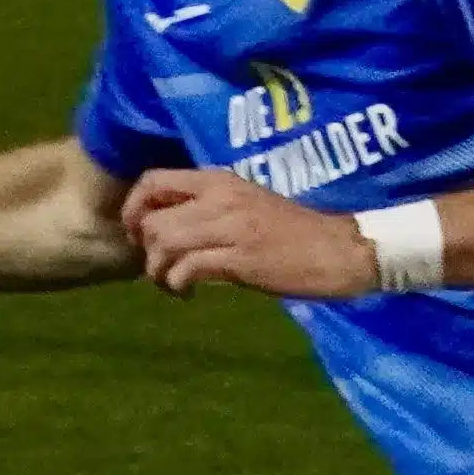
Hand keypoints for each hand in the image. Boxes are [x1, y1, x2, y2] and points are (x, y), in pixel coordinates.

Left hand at [124, 167, 375, 301]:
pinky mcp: (241, 259)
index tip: (139, 236)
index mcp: (220, 180)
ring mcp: (231, 227)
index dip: (134, 209)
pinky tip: (188, 294)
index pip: (153, 181)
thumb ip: (210, 208)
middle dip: (146, 251)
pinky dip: (177, 285)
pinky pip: (187, 269)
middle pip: (152, 219)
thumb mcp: (248, 204)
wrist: (339, 250)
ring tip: (173, 285)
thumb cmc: (295, 232)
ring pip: (164, 244)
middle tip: (160, 269)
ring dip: (158, 272)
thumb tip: (168, 229)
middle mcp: (220, 197)